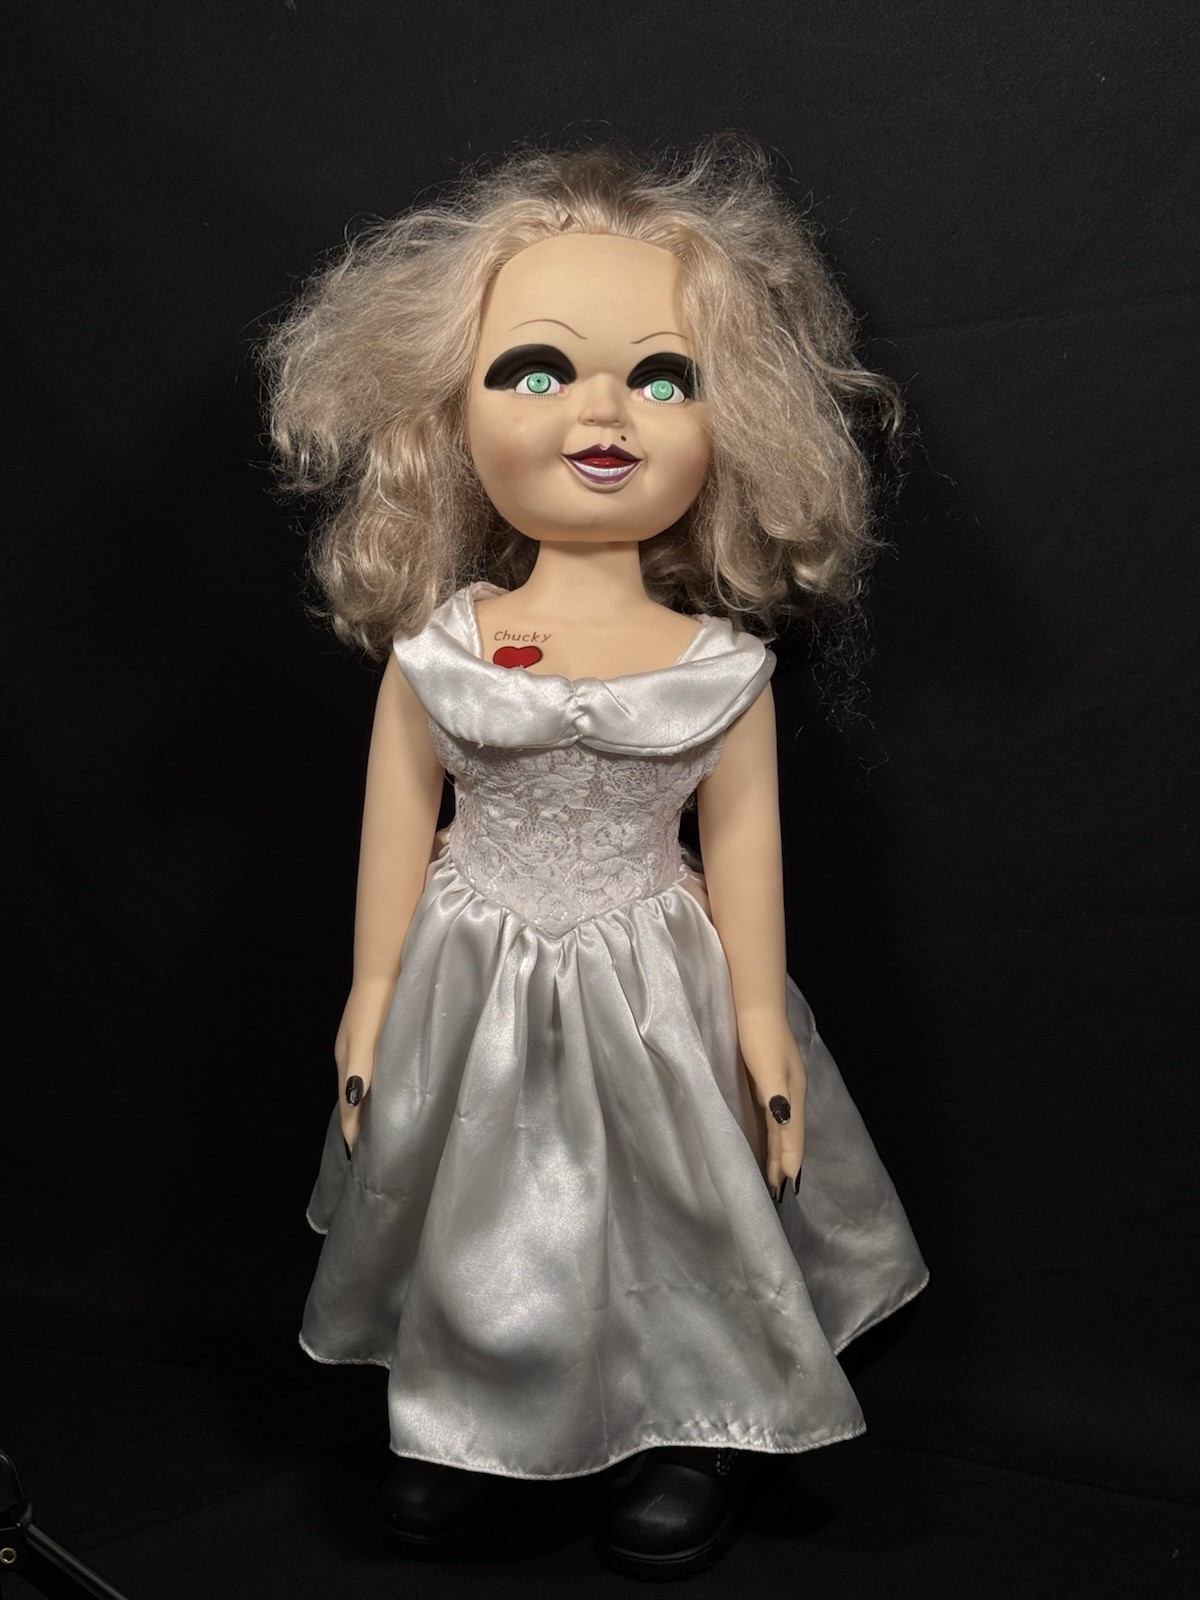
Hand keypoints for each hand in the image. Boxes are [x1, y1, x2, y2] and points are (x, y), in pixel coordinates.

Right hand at [333, 980, 391, 1155]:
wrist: (383, 969)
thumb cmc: (375, 1008)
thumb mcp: (365, 1042)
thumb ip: (358, 1072)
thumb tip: (352, 1105)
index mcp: (346, 1062)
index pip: (347, 1106)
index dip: (352, 1129)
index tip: (359, 1157)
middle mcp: (350, 1057)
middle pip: (350, 1097)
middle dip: (356, 1122)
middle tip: (370, 1148)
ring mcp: (361, 1045)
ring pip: (361, 1083)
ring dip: (366, 1106)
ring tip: (378, 1127)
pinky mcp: (374, 1035)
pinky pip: (371, 1070)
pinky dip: (374, 1087)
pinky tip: (386, 1090)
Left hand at [739, 1015, 806, 1202]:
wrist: (755, 1003)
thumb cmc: (759, 1036)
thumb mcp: (769, 1067)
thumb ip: (776, 1096)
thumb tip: (784, 1126)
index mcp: (792, 1093)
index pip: (793, 1136)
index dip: (789, 1161)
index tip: (786, 1188)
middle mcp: (789, 1093)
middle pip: (788, 1135)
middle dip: (784, 1162)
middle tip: (777, 1191)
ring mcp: (779, 1085)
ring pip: (780, 1127)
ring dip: (778, 1150)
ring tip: (773, 1173)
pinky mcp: (766, 1079)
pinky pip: (772, 1116)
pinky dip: (771, 1133)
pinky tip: (766, 1135)